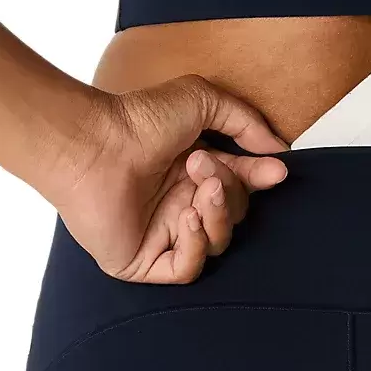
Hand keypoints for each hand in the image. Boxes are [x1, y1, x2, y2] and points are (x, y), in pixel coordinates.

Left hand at [54, 75, 288, 282]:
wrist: (92, 145)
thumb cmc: (138, 120)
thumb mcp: (203, 101)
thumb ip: (245, 122)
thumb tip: (279, 152)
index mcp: (193, 173)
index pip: (240, 184)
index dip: (259, 177)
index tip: (276, 169)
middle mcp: (180, 204)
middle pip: (233, 213)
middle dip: (230, 189)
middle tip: (201, 166)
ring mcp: (162, 234)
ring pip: (217, 243)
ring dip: (217, 215)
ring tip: (197, 189)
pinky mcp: (143, 262)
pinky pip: (187, 269)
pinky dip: (195, 245)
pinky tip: (185, 217)